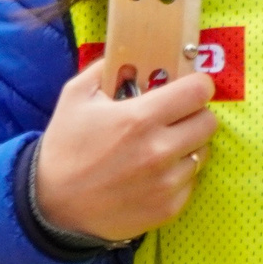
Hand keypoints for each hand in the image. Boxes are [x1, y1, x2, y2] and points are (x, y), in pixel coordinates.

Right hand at [32, 61, 216, 243]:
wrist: (53, 205)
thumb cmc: (65, 147)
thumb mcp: (76, 96)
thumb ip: (106, 68)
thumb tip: (133, 56)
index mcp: (140, 118)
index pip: (199, 91)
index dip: (196, 85)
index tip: (187, 89)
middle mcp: (160, 150)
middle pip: (209, 122)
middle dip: (194, 114)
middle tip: (175, 118)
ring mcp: (166, 182)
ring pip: (202, 152)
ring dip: (188, 146)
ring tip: (161, 147)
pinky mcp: (169, 208)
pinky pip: (191, 181)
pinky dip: (178, 174)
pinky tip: (154, 174)